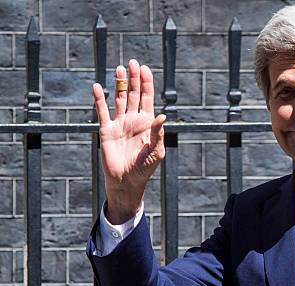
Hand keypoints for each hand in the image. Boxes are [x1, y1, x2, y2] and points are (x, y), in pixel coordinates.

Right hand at [92, 59, 165, 223]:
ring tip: (119, 68)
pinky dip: (100, 99)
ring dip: (120, 84)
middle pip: (134, 94)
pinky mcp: (106, 130)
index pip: (147, 98)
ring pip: (120, 99)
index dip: (146, 83)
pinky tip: (98, 87)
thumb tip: (162, 117)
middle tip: (132, 62)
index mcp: (147, 123)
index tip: (145, 69)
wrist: (126, 181)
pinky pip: (102, 112)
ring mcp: (120, 124)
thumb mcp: (156, 152)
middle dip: (134, 78)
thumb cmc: (144, 168)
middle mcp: (133, 120)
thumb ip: (158, 134)